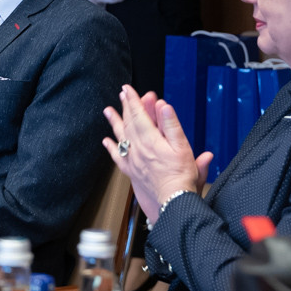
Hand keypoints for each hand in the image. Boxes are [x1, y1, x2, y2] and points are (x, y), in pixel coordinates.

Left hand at [101, 84, 210, 218]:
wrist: (173, 201)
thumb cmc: (181, 176)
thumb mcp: (183, 147)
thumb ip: (172, 126)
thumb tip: (164, 106)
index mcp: (151, 141)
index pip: (139, 115)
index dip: (133, 100)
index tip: (128, 89)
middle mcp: (138, 148)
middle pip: (129, 123)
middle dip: (126, 106)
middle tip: (122, 94)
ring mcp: (133, 160)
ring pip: (121, 136)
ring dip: (115, 122)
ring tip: (108, 111)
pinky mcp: (132, 171)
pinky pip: (118, 157)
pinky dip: (111, 148)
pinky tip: (107, 141)